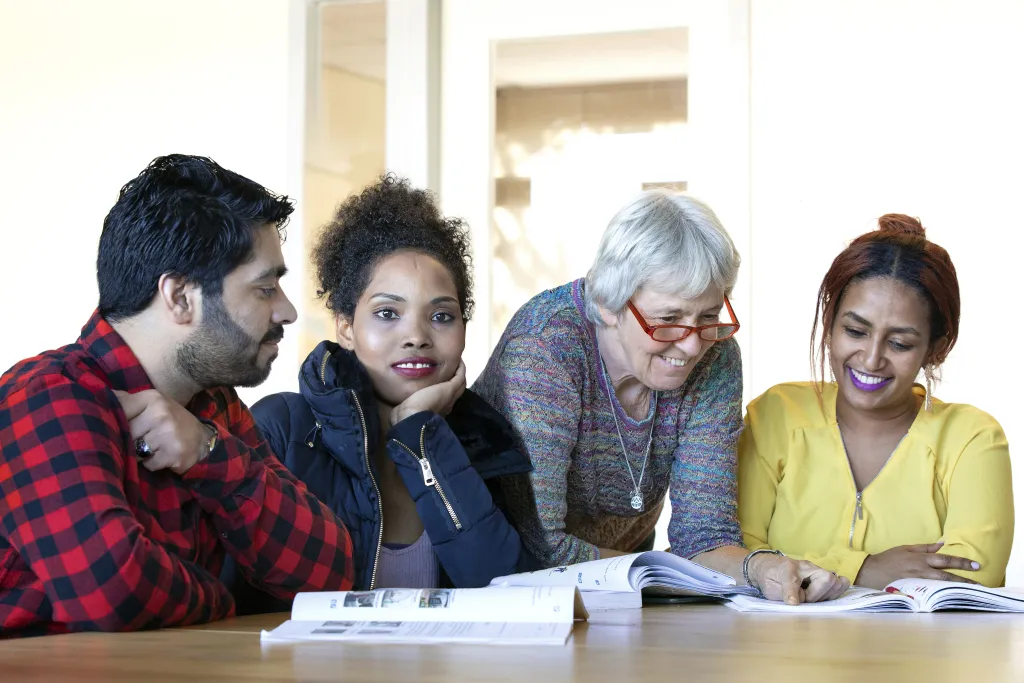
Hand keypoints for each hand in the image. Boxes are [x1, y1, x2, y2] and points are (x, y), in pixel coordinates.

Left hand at [113, 389, 213, 474]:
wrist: (202, 440)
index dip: (116, 422)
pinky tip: (162, 457)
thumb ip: (127, 401)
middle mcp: (161, 413)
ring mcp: (169, 433)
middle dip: (130, 440)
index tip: (121, 426)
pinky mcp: (174, 453)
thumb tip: (98, 395)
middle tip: (142, 440)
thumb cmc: (170, 421)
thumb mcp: (153, 404)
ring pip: (136, 450)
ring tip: (153, 448)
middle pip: (126, 433)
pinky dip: (152, 464)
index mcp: (153, 398)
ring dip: (141, 454)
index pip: (120, 410)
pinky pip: (149, 464)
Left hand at [389, 361, 466, 425]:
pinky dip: (460, 368)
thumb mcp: (403, 411)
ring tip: (456, 362)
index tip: (439, 381)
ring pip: (460, 383)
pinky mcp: (450, 388)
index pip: (443, 399)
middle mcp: (446, 404)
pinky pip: (460, 376)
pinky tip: (458, 360)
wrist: (412, 419)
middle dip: (454, 379)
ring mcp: (450, 396)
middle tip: (451, 368)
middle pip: (455, 390)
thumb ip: (401, 408)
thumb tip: (390, 409)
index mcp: (436, 411)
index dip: (443, 390)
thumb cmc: (405, 418)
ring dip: (459, 372)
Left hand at [750, 554, 849, 604]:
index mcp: (788, 568)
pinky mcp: (824, 576)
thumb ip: (783, 593)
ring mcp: (817, 570)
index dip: (794, 593)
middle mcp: (807, 567)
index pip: (793, 580)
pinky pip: (840, 584)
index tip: (793, 603)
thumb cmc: (770, 577)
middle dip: (817, 596)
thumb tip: (797, 602)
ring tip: (813, 599)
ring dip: (827, 595)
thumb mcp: (769, 587)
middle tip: (805, 600)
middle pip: (828, 578)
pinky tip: (822, 597)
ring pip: (837, 582)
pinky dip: (834, 593)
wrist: (770, 566)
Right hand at [855, 543, 979, 588]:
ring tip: (971, 591)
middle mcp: (921, 570)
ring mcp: (918, 581)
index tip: (976, 565)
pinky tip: (953, 596)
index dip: (961, 562)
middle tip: (980, 583)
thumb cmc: (888, 558)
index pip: (944, 559)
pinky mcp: (913, 590)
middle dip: (964, 577)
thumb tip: (942, 544)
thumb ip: (924, 547)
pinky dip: (943, 593)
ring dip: (957, 587)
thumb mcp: (905, 548)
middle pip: (946, 574)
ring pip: (942, 584)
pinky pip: (932, 592)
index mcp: (920, 558)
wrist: (871, 571)